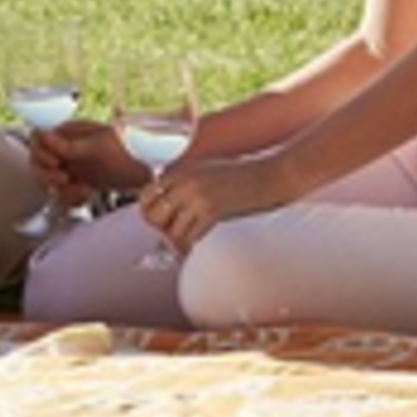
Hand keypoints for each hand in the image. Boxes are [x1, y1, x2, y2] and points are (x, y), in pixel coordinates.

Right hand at [28, 121, 143, 203]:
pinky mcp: (82, 181)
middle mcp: (69, 147)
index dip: (40, 152)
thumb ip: (70, 145)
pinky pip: (64, 194)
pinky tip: (86, 195)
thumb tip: (45, 135)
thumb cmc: (131, 148)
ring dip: (61, 190)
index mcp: (70, 131)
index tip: (55, 162)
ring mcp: (75, 164)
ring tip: (80, 189)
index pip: (37, 138)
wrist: (153, 167)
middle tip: (64, 179)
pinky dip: (72, 198)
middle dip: (47, 175)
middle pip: (38, 162)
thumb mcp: (100, 146)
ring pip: (49, 182)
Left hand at [138, 147, 288, 255]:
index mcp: (182, 169)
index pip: (146, 194)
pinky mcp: (212, 210)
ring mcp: (198, 195)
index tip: (159, 222)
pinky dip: (191, 246)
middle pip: (152, 214)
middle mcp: (185, 180)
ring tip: (188, 243)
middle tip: (173, 234)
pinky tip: (197, 244)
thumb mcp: (207, 171)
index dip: (149, 212)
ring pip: (170, 231)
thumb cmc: (243, 176)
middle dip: (161, 229)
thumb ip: (185, 184)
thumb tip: (168, 208)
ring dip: (178, 242)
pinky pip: (189, 237)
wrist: (270, 176)